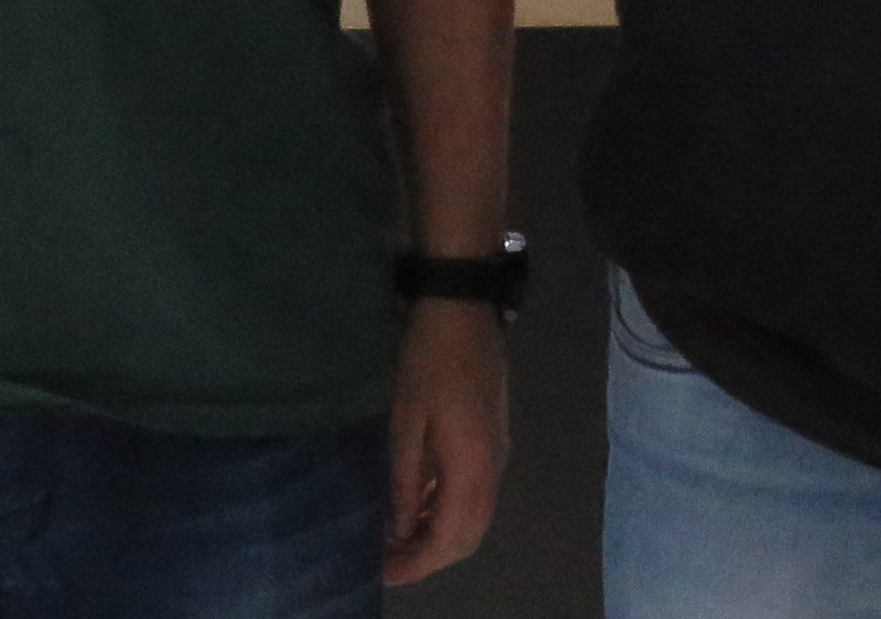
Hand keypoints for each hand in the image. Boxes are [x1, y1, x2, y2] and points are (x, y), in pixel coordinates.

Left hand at [383, 297, 506, 585]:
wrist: (464, 307)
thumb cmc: (428, 361)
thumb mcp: (406, 423)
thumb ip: (406, 483)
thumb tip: (400, 531)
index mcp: (472, 467)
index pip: (451, 539)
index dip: (418, 563)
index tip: (382, 571)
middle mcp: (493, 467)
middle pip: (469, 536)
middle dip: (430, 556)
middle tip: (388, 559)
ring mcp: (497, 452)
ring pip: (475, 516)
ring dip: (440, 534)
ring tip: (397, 535)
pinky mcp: (494, 437)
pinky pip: (476, 492)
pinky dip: (448, 509)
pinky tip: (418, 501)